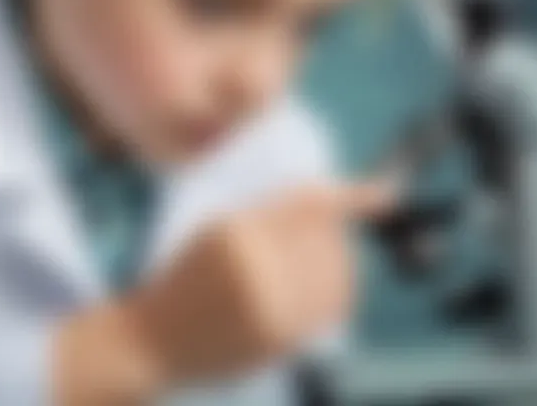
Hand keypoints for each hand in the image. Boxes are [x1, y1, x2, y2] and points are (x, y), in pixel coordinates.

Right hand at [53, 179, 395, 404]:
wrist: (153, 341)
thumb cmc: (181, 277)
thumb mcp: (216, 229)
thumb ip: (266, 215)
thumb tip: (322, 203)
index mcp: (237, 233)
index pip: (308, 209)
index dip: (349, 198)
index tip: (383, 192)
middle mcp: (257, 270)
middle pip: (328, 242)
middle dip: (340, 233)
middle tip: (337, 229)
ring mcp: (271, 310)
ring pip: (335, 277)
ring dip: (342, 262)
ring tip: (333, 255)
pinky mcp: (279, 342)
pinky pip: (328, 311)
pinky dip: (338, 293)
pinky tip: (328, 286)